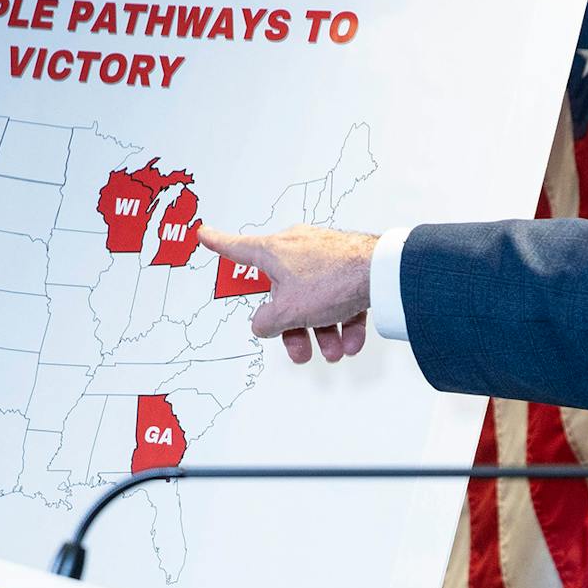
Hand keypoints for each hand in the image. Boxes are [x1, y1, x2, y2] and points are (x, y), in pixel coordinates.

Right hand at [195, 223, 377, 363]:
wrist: (384, 273)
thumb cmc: (333, 279)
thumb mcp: (289, 310)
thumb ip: (267, 321)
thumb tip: (262, 324)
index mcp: (274, 251)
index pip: (237, 248)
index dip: (218, 244)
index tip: (204, 234)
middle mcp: (298, 249)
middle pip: (284, 293)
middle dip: (295, 329)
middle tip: (301, 353)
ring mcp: (326, 257)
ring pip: (316, 301)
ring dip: (324, 332)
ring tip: (334, 352)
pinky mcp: (351, 267)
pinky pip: (340, 298)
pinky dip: (345, 322)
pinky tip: (352, 342)